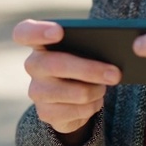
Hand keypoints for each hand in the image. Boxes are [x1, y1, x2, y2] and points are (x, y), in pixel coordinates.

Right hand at [15, 19, 120, 142]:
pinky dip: (93, 106)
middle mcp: (33, 65)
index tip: (59, 31)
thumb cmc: (82, 61)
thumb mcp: (86, 48)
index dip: (38, 32)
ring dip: (97, 90)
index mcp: (38, 42)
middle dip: (90, 70)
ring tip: (104, 86)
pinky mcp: (46, 113)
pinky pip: (78, 111)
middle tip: (116, 74)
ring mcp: (36, 91)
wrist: (75, 97)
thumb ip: (93, 43)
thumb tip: (121, 50)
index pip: (24, 33)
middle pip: (57, 65)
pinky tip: (95, 100)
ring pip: (75, 92)